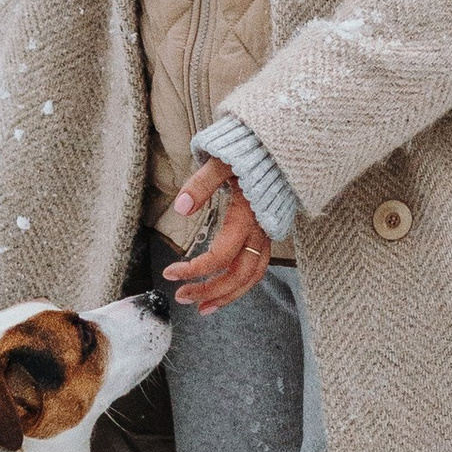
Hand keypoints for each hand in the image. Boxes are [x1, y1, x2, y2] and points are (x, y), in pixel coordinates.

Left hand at [164, 158, 271, 311]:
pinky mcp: (269, 230)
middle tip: (182, 297)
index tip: (170, 272)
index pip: (221, 256)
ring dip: (228, 295)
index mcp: (247, 216)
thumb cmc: (250, 149)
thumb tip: (181, 207)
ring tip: (204, 308)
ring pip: (253, 275)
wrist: (281, 143)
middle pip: (238, 275)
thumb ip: (202, 184)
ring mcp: (268, 232)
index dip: (194, 270)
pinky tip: (226, 287)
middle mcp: (261, 230)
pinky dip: (242, 282)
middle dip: (210, 291)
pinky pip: (259, 265)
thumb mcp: (222, 160)